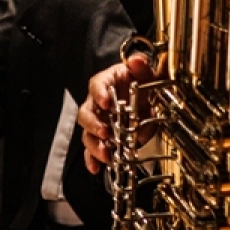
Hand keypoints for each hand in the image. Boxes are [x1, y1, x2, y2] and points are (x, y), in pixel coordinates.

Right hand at [79, 53, 157, 174]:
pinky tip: (95, 168)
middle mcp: (96, 104)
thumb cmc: (138, 82)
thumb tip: (136, 60)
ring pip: (87, 134)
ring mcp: (97, 122)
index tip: (106, 103)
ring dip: (94, 146)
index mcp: (104, 84)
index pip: (96, 86)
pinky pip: (91, 150)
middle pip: (86, 113)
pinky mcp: (102, 138)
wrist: (142, 95)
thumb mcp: (143, 72)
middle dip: (94, 125)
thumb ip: (141, 66)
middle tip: (105, 133)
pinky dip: (91, 160)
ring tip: (105, 154)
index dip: (99, 94)